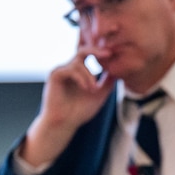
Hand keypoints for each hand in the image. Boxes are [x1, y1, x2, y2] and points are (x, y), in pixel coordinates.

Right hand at [20, 46, 115, 167]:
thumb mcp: (100, 95)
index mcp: (78, 71)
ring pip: (78, 62)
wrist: (64, 124)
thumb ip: (108, 82)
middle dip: (96, 51)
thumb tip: (119, 70)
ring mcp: (61, 71)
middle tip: (109, 53)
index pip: (89, 54)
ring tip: (93, 90)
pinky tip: (86, 88)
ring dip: (89, 76)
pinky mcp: (55, 75)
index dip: (100, 52)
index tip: (114, 52)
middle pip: (83, 51)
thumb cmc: (79, 112)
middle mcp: (69, 68)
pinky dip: (81, 77)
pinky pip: (70, 69)